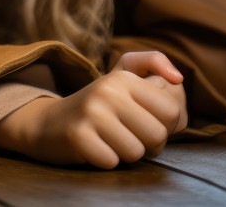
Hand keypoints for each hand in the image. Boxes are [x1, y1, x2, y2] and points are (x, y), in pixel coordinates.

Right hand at [0, 51, 186, 168]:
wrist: (48, 123)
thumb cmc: (99, 104)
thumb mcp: (123, 75)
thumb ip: (152, 64)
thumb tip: (177, 78)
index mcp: (124, 78)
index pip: (172, 112)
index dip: (164, 126)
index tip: (142, 121)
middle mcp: (107, 91)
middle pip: (157, 135)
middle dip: (147, 143)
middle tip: (127, 134)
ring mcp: (90, 113)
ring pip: (136, 152)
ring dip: (126, 153)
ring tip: (110, 140)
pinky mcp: (77, 136)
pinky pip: (112, 162)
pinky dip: (105, 160)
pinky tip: (94, 147)